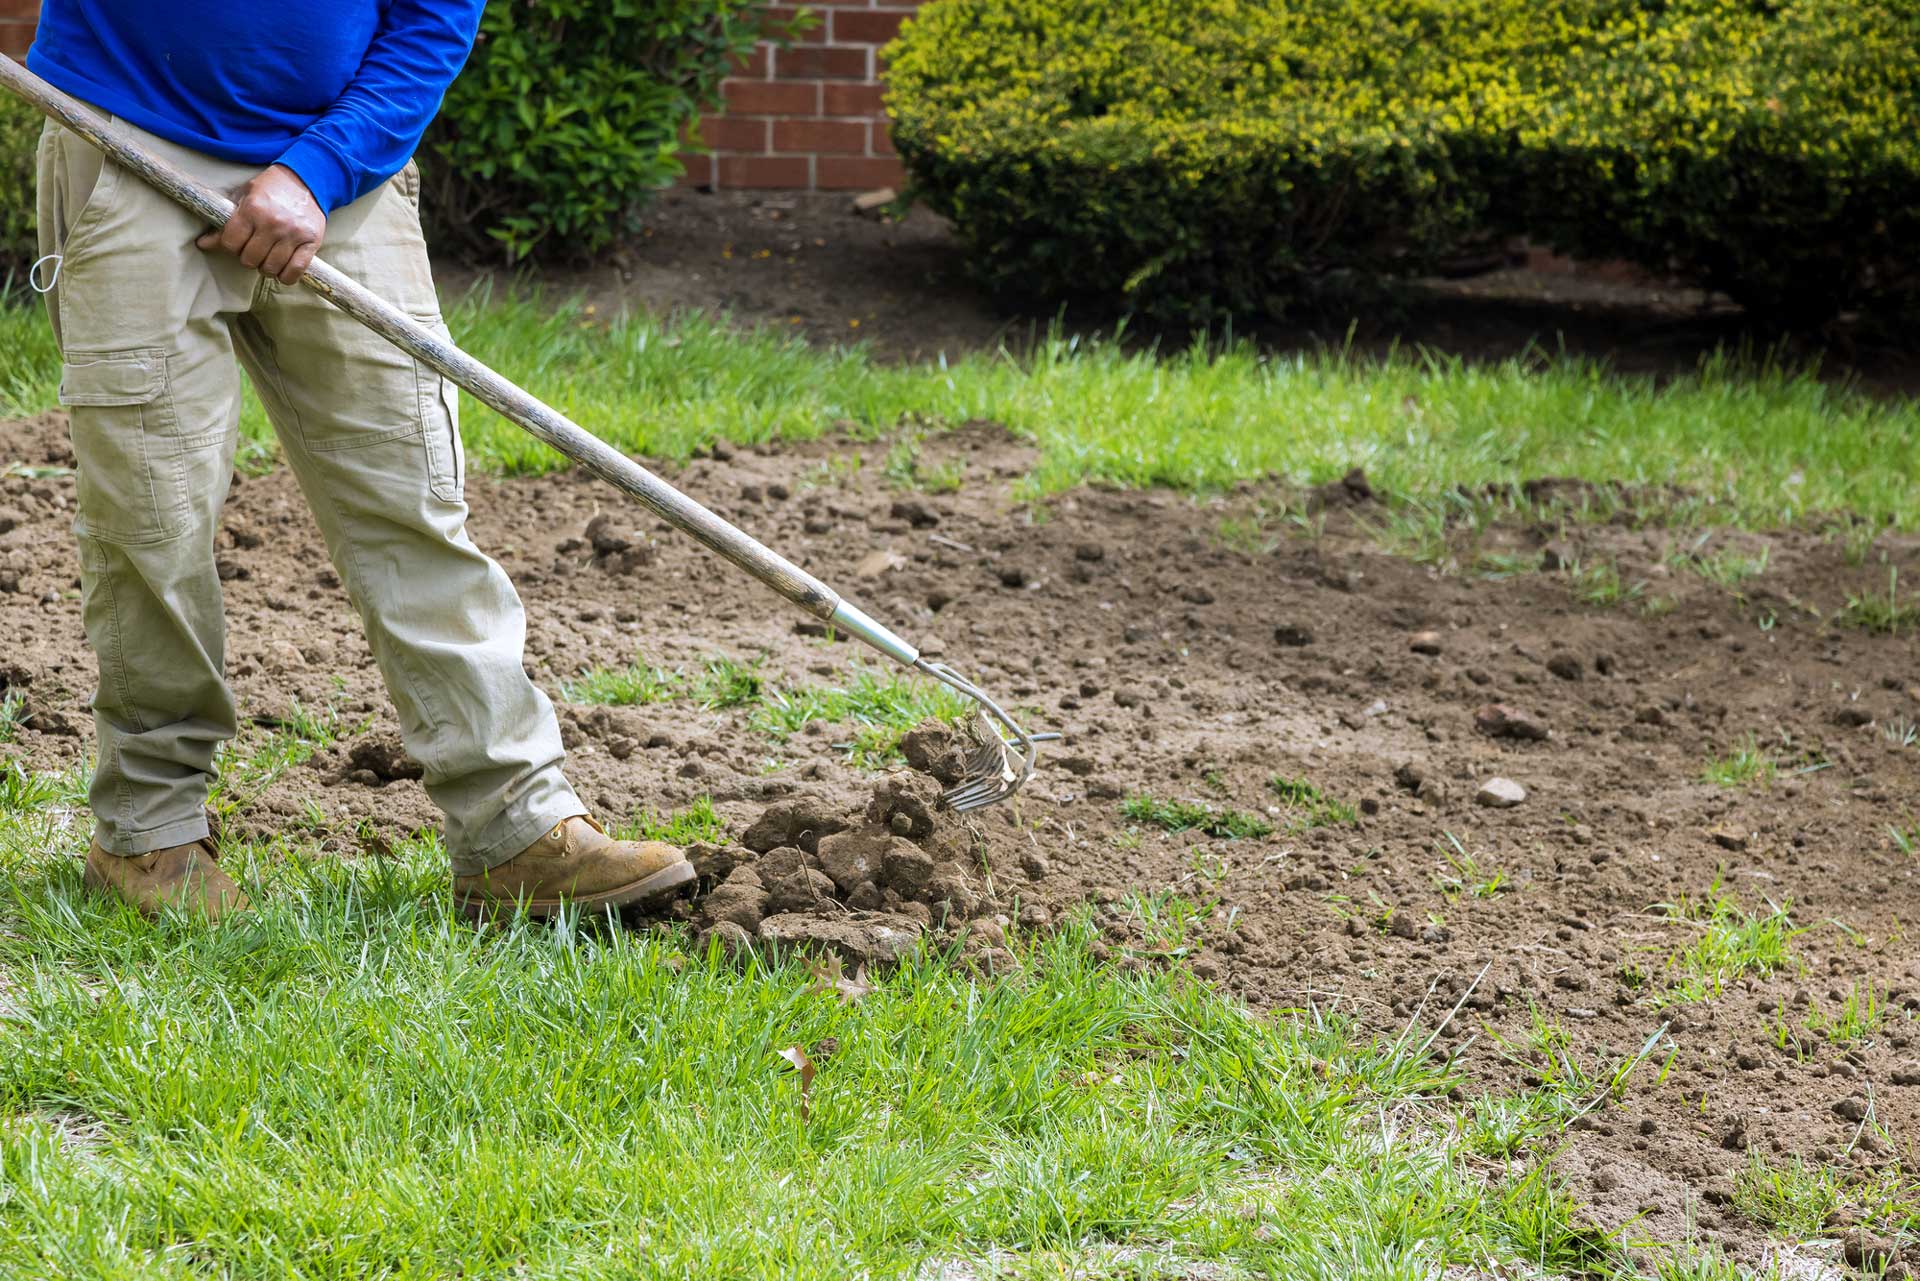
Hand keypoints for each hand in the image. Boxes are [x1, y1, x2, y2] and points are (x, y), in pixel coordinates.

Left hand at [196, 165, 325, 283]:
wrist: (305, 179)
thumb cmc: (270, 189)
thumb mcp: (243, 198)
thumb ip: (224, 222)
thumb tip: (202, 244)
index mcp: (252, 209)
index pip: (231, 243)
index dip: (231, 246)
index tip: (237, 243)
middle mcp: (273, 222)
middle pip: (250, 259)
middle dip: (249, 257)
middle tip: (254, 249)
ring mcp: (293, 233)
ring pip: (271, 268)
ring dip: (266, 268)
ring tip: (268, 258)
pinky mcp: (312, 242)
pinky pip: (295, 270)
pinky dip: (286, 276)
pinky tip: (283, 269)